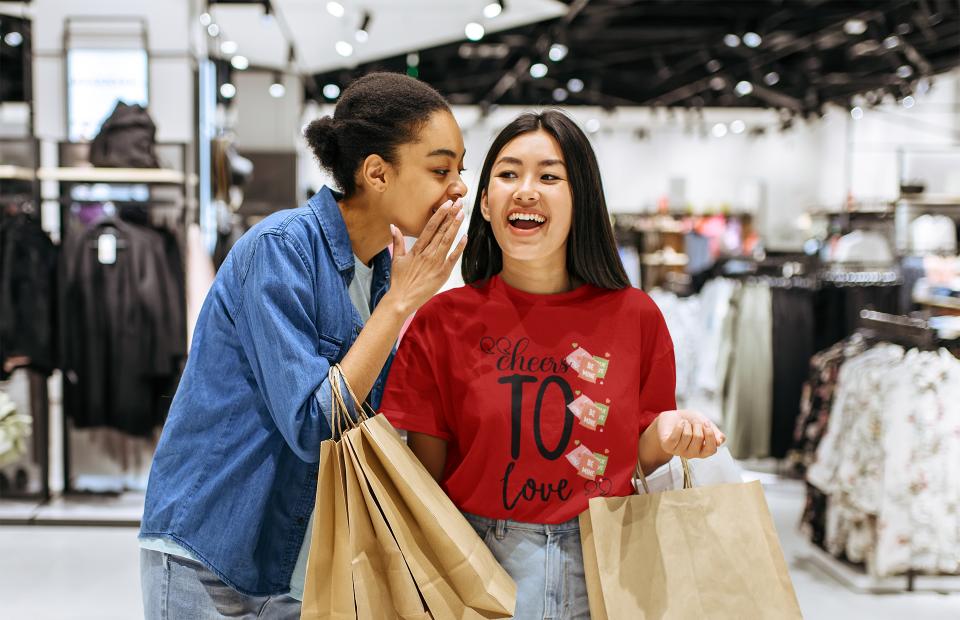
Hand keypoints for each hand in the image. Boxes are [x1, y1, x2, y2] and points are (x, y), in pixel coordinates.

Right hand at [383, 199, 466, 316]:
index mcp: (416, 249)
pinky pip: (453, 257)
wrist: (402, 299)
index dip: (439, 214)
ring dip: (455, 226)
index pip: (430, 227)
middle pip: (441, 231)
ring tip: (462, 214)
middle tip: (459, 203)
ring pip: (447, 241)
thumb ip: (397, 241)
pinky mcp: (442, 273)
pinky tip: (465, 236)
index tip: (447, 204)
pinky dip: (459, 247)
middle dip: (451, 216)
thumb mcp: (396, 259)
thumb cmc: (399, 280)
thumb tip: (393, 226)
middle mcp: (427, 254)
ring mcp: (436, 263)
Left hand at [655, 410, 725, 459]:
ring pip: (687, 435)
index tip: (707, 424)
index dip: (710, 435)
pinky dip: (679, 426)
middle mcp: (692, 454)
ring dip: (687, 424)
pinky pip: (675, 437)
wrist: (673, 416)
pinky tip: (680, 423)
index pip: (712, 449)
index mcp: (703, 450)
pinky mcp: (668, 446)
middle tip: (693, 423)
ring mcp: (680, 451)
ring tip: (685, 424)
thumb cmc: (690, 421)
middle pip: (698, 438)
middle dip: (697, 425)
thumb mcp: (705, 424)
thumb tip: (720, 442)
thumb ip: (715, 432)